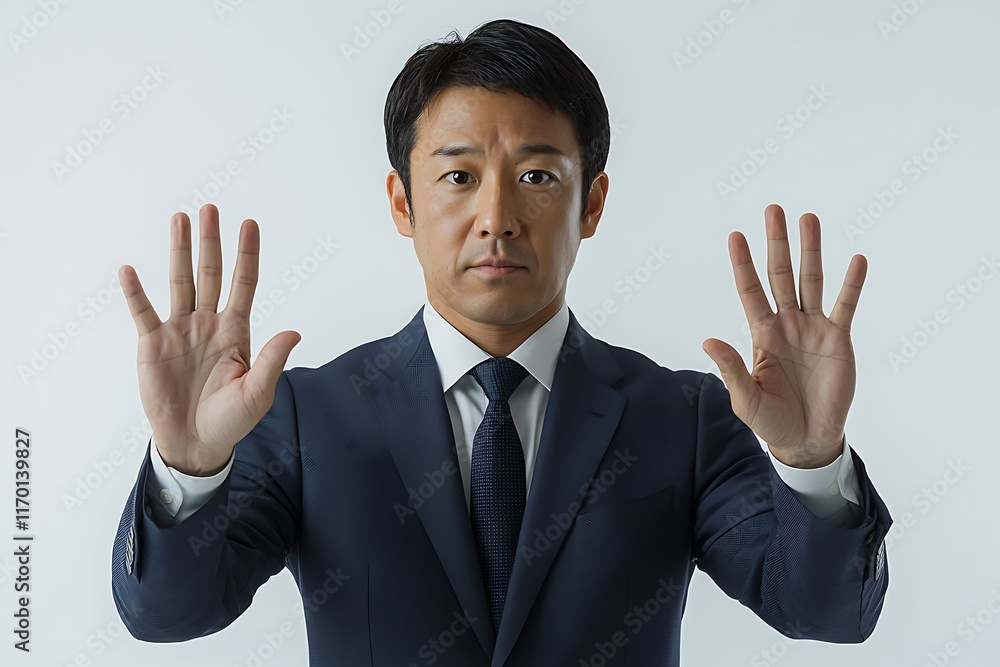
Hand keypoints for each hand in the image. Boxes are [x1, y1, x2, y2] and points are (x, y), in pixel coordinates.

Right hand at [119, 204, 300, 475]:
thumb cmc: (231, 420)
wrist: (195, 443)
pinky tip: (129, 270)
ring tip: (180, 219)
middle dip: (211, 242)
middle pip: (210, 273)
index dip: (247, 254)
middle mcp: (209, 322)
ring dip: (179, 251)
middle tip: (211, 208)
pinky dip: (135, 292)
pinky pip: (143, 312)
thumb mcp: (258, 392)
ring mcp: (180, 330)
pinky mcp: (153, 344)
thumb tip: (293, 331)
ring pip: (180, 282)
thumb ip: (271, 360)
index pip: (243, 283)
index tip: (250, 224)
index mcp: (237, 330)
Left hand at [702, 204, 864, 467]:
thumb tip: (707, 341)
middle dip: (776, 243)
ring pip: (811, 281)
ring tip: (809, 218)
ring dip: (811, 251)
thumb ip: (731, 369)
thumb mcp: (746, 398)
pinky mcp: (838, 339)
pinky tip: (855, 260)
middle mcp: (786, 323)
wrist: (808, 439)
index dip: (742, 264)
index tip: (735, 236)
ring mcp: (813, 328)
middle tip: (773, 210)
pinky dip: (851, 284)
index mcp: (760, 334)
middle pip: (780, 275)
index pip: (749, 291)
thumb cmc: (772, 420)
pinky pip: (845, 306)